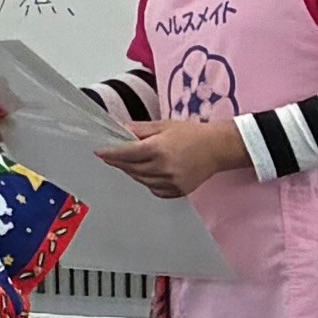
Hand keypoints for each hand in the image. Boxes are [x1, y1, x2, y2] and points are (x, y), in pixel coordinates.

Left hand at [98, 115, 248, 195]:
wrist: (218, 148)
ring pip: (140, 180)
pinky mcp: (178, 191)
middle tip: (110, 156)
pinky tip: (149, 172)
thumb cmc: (191, 133)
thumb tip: (117, 129)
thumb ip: (139, 129)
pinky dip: (147, 181)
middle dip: (118, 162)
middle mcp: (164, 167)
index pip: (126, 153)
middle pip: (131, 168)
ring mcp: (171, 182)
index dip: (110, 153)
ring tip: (132, 162)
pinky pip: (153, 189)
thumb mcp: (163, 125)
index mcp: (159, 148)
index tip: (99, 152)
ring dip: (132, 171)